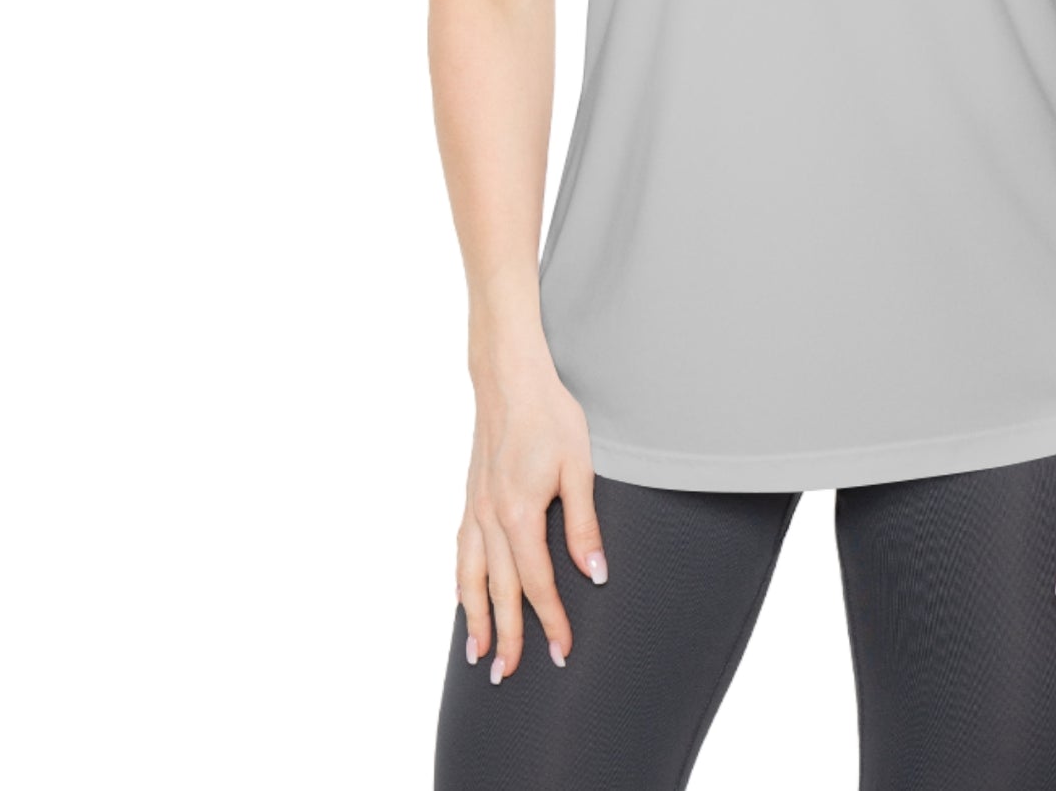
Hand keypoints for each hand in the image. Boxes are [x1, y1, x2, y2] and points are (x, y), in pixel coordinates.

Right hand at [458, 355, 609, 682]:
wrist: (510, 379)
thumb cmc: (551, 417)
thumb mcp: (580, 468)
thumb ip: (584, 526)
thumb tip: (595, 575)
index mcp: (519, 514)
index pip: (537, 583)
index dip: (550, 621)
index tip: (562, 652)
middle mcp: (490, 519)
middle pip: (499, 591)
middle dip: (506, 636)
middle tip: (508, 677)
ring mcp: (474, 509)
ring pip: (470, 577)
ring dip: (474, 619)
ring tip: (477, 656)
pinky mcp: (470, 497)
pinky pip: (461, 551)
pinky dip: (460, 583)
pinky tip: (462, 598)